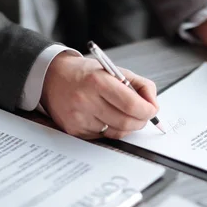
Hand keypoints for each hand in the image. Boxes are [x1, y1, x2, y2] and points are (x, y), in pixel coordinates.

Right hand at [40, 53, 158, 139]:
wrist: (52, 78)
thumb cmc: (85, 74)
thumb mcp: (114, 70)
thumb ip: (140, 85)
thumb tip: (154, 105)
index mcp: (98, 82)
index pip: (132, 105)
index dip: (148, 110)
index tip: (152, 109)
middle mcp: (86, 101)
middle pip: (126, 122)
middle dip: (141, 121)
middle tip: (142, 114)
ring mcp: (79, 118)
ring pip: (117, 132)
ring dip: (127, 126)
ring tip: (123, 113)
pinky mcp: (74, 130)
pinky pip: (104, 136)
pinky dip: (111, 129)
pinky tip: (106, 117)